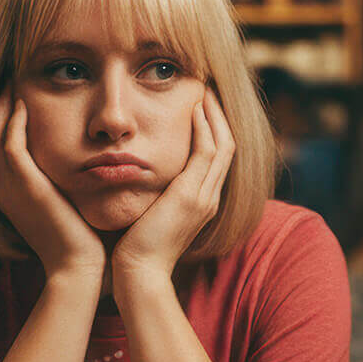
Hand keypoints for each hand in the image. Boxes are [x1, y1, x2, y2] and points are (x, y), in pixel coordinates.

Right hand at [0, 81, 106, 282]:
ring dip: (2, 107)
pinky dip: (13, 122)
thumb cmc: (84, 243)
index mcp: (14, 196)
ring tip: (12, 81)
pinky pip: (9, 145)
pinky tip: (23, 102)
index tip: (17, 97)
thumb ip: (68, 182)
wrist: (80, 269)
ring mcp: (10, 190)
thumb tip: (87, 163)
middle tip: (8, 79)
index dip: (3, 122)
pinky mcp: (24, 187)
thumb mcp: (70, 205)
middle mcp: (5, 191)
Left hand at [110, 84, 234, 284]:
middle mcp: (209, 198)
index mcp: (202, 203)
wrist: (138, 273)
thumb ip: (154, 193)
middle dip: (219, 116)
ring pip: (223, 145)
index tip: (201, 105)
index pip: (217, 158)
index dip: (213, 129)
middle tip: (208, 88)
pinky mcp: (191, 196)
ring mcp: (204, 198)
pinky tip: (194, 109)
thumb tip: (139, 173)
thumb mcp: (150, 214)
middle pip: (227, 146)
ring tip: (204, 89)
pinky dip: (204, 128)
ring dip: (214, 114)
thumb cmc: (135, 249)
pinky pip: (207, 152)